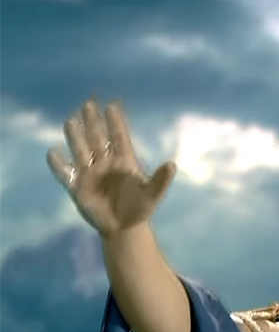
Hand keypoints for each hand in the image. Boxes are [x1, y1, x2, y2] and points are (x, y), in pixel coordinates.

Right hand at [47, 100, 175, 235]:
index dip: (116, 123)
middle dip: (94, 122)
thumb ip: (161, 180)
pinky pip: (65, 173)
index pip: (119, 138)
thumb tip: (172, 164)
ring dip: (76, 136)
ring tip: (71, 120)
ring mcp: (91, 174)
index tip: (112, 105)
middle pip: (98, 139)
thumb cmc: (140, 208)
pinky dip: (58, 164)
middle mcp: (106, 163)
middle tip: (89, 103)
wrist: (124, 227)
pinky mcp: (78, 187)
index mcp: (124, 162)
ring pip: (81, 150)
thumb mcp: (153, 194)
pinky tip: (53, 152)